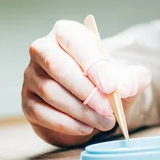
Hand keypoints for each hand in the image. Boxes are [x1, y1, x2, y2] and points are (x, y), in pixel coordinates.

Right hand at [22, 20, 150, 146]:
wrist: (94, 102)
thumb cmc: (106, 81)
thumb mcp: (126, 77)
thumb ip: (132, 78)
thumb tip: (123, 87)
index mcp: (66, 32)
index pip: (74, 41)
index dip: (92, 64)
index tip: (111, 86)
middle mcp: (43, 50)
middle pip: (56, 66)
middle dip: (85, 91)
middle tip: (109, 109)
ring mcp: (31, 76)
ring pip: (49, 92)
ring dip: (80, 111)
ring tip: (105, 121)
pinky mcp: (26, 101)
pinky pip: (41, 113)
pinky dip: (67, 123)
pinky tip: (87, 128)